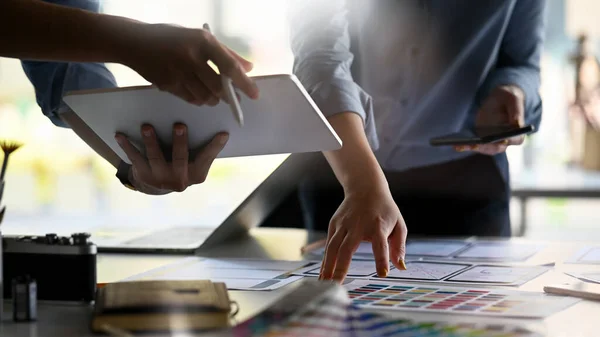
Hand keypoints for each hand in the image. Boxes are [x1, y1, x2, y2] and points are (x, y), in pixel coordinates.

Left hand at [114, 123, 227, 193]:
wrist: (157, 185)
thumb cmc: (181, 165)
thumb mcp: (195, 162)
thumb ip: (202, 150)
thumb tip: (218, 128)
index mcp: (197, 175)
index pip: (207, 158)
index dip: (215, 146)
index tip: (223, 133)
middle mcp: (180, 181)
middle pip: (180, 159)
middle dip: (180, 142)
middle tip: (179, 125)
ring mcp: (161, 180)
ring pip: (156, 158)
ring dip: (151, 141)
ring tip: (147, 127)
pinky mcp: (144, 176)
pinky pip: (135, 159)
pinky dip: (127, 146)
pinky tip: (120, 135)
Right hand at [124, 23, 258, 105]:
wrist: (134, 43)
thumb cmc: (172, 38)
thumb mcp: (200, 37)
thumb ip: (226, 53)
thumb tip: (248, 68)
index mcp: (202, 41)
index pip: (229, 66)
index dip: (244, 83)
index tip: (254, 94)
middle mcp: (191, 57)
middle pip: (218, 87)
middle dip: (228, 95)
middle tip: (232, 96)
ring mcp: (178, 73)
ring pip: (205, 97)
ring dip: (214, 99)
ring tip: (213, 92)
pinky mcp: (168, 85)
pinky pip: (191, 100)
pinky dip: (200, 99)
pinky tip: (197, 91)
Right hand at [320, 185, 407, 282]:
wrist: (365, 187)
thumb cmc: (385, 209)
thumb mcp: (398, 224)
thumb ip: (399, 246)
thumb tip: (400, 267)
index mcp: (377, 226)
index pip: (380, 245)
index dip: (382, 259)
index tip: (383, 274)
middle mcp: (357, 226)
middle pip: (347, 249)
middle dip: (341, 268)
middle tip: (338, 286)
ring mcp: (343, 225)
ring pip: (332, 248)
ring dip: (328, 267)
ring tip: (325, 283)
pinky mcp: (334, 224)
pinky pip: (328, 245)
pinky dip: (325, 260)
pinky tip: (323, 274)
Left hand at [456, 85, 524, 154]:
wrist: (499, 98)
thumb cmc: (509, 97)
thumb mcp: (513, 98)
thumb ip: (516, 111)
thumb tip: (517, 125)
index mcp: (518, 130)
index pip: (516, 139)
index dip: (510, 140)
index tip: (502, 140)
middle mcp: (506, 139)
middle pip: (497, 147)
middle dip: (485, 147)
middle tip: (475, 145)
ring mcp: (493, 140)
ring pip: (484, 148)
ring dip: (472, 148)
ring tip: (461, 146)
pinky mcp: (482, 137)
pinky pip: (474, 144)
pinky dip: (466, 146)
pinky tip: (456, 145)